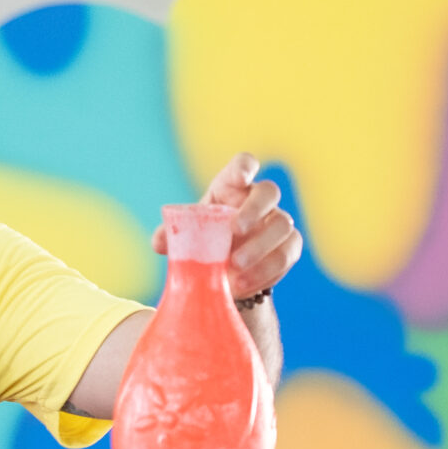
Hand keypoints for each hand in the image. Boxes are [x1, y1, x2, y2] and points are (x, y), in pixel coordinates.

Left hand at [156, 152, 301, 301]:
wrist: (226, 272)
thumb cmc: (205, 244)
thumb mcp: (186, 239)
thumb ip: (171, 237)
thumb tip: (159, 242)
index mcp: (231, 188)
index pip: (244, 164)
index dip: (245, 167)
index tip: (241, 177)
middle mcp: (259, 200)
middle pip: (269, 192)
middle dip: (254, 210)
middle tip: (235, 231)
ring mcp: (277, 223)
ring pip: (283, 225)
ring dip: (260, 248)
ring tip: (236, 270)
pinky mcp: (288, 248)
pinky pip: (286, 255)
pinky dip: (266, 271)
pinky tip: (245, 283)